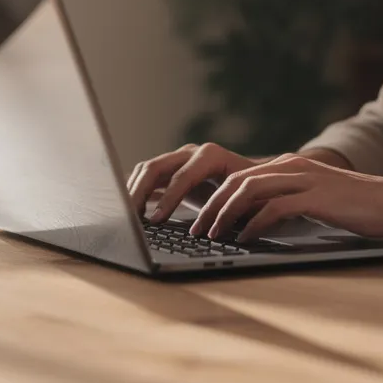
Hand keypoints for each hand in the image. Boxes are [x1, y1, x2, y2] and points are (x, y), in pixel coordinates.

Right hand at [126, 142, 257, 222]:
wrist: (257, 182)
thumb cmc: (256, 194)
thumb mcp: (248, 202)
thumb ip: (230, 210)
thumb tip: (210, 229)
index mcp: (211, 156)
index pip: (182, 175)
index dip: (168, 199)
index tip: (156, 221)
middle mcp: (192, 153)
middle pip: (155, 167)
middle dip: (139, 193)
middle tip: (130, 219)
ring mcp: (179, 159)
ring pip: (147, 170)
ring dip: (133, 191)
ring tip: (126, 216)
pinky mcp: (172, 170)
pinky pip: (147, 177)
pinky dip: (136, 191)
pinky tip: (131, 211)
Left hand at [189, 155, 382, 241]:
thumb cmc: (354, 205)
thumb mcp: (313, 196)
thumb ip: (286, 200)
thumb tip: (254, 219)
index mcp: (289, 165)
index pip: (239, 176)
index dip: (215, 197)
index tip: (201, 219)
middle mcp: (292, 166)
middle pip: (237, 181)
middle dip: (212, 206)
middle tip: (197, 229)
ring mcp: (304, 179)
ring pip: (250, 190)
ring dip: (226, 214)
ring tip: (213, 235)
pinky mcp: (315, 197)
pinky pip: (275, 208)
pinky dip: (255, 223)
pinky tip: (244, 238)